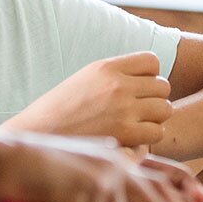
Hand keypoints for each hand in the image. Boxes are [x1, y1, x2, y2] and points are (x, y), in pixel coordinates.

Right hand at [7, 53, 173, 149]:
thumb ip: (112, 75)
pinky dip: (149, 138)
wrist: (38, 136)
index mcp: (106, 67)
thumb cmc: (58, 112)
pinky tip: (132, 140)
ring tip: (136, 126)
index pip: (152, 61)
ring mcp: (123, 108)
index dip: (150, 76)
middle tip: (138, 113)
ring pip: (164, 109)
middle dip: (154, 100)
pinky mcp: (125, 133)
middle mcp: (117, 84)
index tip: (137, 90)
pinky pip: (157, 131)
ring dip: (154, 119)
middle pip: (163, 86)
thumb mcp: (83, 80)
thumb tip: (143, 77)